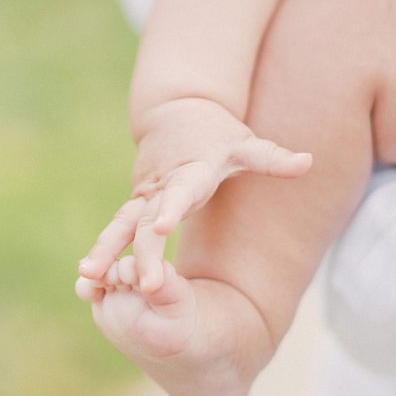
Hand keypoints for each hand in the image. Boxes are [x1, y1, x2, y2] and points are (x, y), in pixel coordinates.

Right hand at [79, 98, 310, 291]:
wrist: (177, 112)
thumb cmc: (219, 135)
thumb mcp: (246, 144)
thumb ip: (274, 158)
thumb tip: (308, 161)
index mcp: (192, 169)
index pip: (182, 190)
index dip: (173, 208)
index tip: (163, 227)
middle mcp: (163, 184)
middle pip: (148, 218)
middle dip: (142, 251)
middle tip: (140, 283)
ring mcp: (145, 194)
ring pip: (123, 224)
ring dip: (106, 249)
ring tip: (88, 277)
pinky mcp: (135, 204)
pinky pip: (117, 229)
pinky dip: (102, 250)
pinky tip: (87, 279)